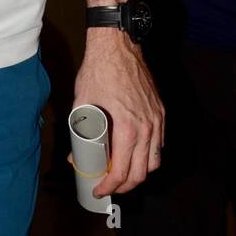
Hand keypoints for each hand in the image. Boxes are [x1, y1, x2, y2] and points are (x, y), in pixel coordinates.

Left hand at [71, 29, 164, 196]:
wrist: (117, 46)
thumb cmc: (98, 72)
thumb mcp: (81, 103)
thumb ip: (78, 131)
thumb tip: (74, 155)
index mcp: (127, 128)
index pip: (122, 170)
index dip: (110, 186)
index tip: (100, 189)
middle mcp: (147, 127)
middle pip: (142, 173)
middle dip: (125, 185)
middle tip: (109, 186)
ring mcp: (157, 119)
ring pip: (154, 161)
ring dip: (139, 172)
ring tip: (122, 173)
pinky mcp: (161, 112)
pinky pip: (159, 143)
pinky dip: (149, 155)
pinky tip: (135, 153)